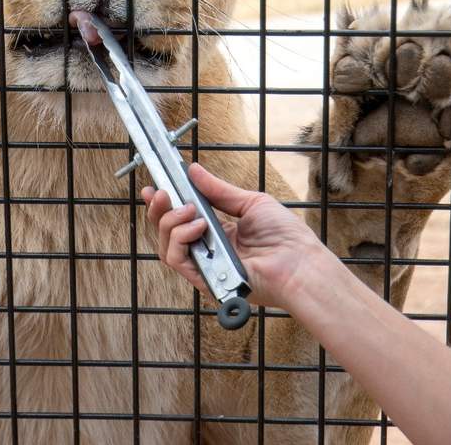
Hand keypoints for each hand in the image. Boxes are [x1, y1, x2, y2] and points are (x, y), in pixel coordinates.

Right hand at [144, 162, 327, 310]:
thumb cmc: (284, 237)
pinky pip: (176, 259)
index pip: (181, 220)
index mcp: (217, 233)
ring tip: (188, 208)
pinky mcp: (204, 279)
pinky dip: (180, 238)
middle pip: (168, 233)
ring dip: (169, 222)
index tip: (152, 188)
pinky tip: (198, 225)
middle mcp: (207, 251)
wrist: (298, 263)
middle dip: (158, 210)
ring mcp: (205, 266)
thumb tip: (194, 171)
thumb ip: (219, 191)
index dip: (164, 205)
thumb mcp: (250, 203)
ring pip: (166, 246)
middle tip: (160, 192)